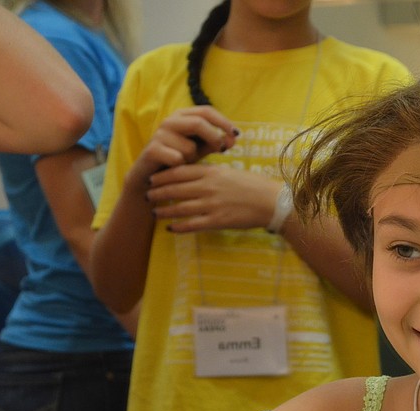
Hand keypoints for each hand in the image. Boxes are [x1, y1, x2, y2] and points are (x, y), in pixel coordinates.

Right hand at [127, 106, 238, 194]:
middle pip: (198, 123)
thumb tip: (233, 139)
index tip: (236, 134)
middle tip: (221, 151)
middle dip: (213, 138)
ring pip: (189, 146)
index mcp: (183, 116)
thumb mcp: (200, 149)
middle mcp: (170, 121)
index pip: (206, 111)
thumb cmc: (179, 159)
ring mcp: (159, 134)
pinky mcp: (152, 150)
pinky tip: (175, 169)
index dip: (223, 122)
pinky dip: (182, 167)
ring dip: (194, 158)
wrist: (153, 177)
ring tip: (186, 163)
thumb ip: (216, 143)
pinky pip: (178, 159)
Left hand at [147, 164, 279, 231]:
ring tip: (155, 212)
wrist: (271, 202)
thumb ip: (211, 174)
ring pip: (179, 208)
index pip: (179, 172)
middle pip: (174, 189)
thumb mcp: (230, 172)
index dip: (162, 176)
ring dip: (164, 211)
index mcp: (212, 172)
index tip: (152, 179)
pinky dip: (178, 227)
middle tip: (147, 196)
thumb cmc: (253, 186)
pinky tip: (170, 229)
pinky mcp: (217, 221)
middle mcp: (208, 187)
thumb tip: (193, 175)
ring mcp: (212, 205)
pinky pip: (192, 225)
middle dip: (157, 192)